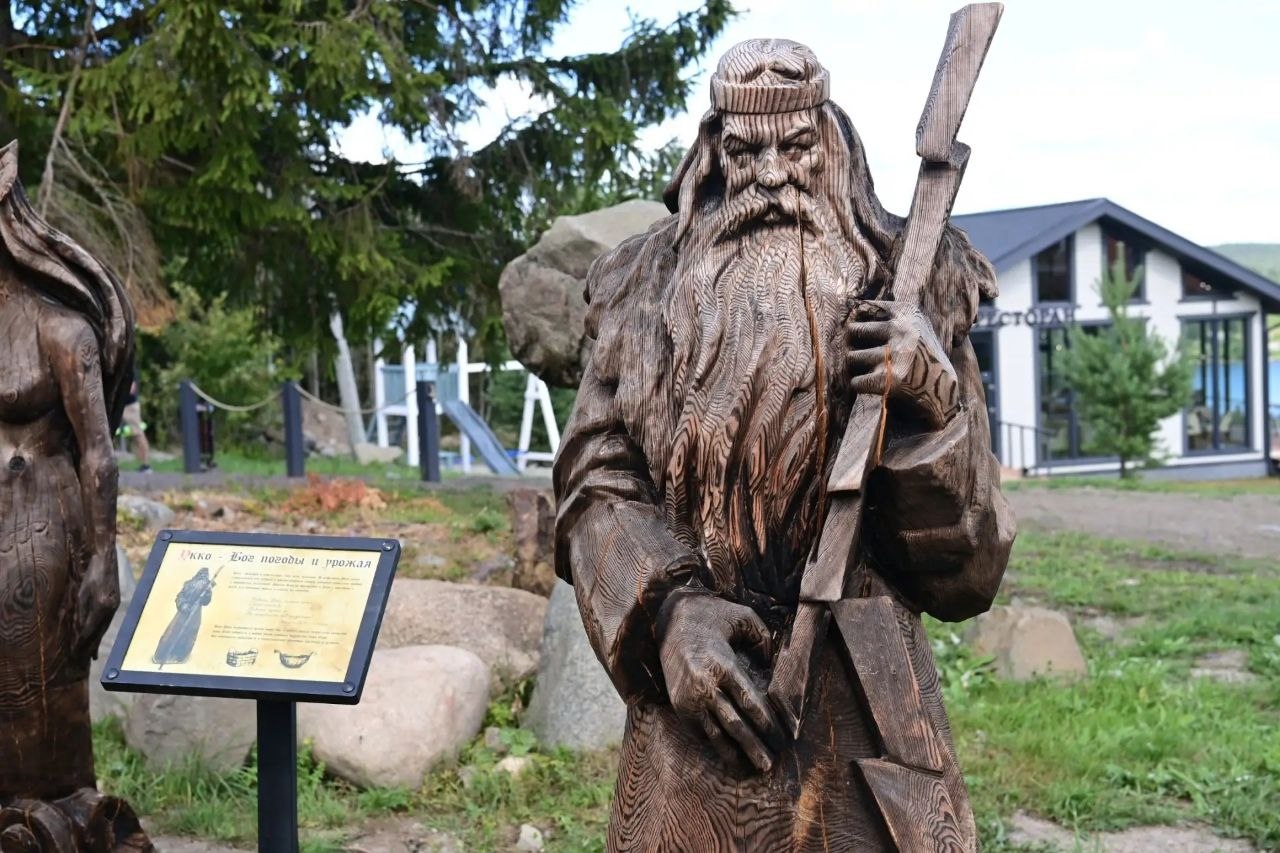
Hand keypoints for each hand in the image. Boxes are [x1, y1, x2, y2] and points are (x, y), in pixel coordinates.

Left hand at [74, 550, 120, 660]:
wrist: (107, 559)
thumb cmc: (91, 573)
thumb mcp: (81, 593)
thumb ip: (81, 612)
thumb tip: (80, 630)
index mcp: (101, 605)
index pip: (90, 629)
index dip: (82, 642)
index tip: (74, 653)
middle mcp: (111, 609)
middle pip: (100, 632)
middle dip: (91, 646)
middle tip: (84, 660)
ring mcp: (116, 606)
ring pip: (105, 628)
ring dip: (97, 641)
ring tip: (92, 655)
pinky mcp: (116, 603)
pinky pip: (108, 621)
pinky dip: (102, 631)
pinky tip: (98, 637)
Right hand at [658, 590, 779, 772]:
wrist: (671, 619)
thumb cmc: (712, 617)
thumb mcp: (743, 618)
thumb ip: (762, 640)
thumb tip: (770, 666)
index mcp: (723, 666)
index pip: (749, 703)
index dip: (767, 724)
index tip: (781, 738)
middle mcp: (704, 686)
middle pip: (735, 725)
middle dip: (754, 747)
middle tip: (769, 764)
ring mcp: (689, 698)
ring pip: (715, 734)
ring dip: (734, 753)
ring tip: (749, 767)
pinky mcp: (679, 704)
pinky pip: (699, 730)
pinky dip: (714, 742)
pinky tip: (729, 751)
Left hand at [844, 300, 960, 428]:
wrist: (942, 388)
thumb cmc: (920, 354)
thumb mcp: (913, 324)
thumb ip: (888, 314)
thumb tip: (850, 307)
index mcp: (907, 312)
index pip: (864, 308)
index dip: (860, 324)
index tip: (864, 334)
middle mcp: (902, 330)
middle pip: (854, 331)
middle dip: (854, 344)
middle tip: (862, 353)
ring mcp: (896, 354)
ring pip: (852, 357)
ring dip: (856, 366)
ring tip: (870, 369)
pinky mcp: (890, 379)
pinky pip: (856, 381)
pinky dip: (859, 385)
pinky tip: (871, 384)